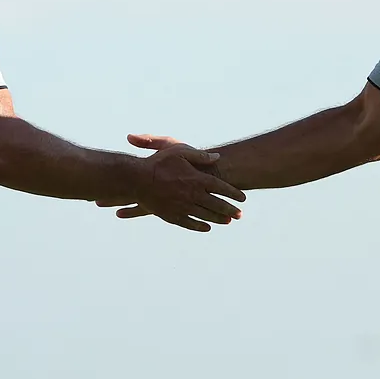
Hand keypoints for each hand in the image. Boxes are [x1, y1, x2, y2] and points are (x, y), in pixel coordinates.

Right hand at [119, 137, 243, 230]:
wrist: (137, 179)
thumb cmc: (158, 162)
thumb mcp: (179, 151)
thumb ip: (199, 155)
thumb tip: (217, 157)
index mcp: (196, 179)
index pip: (220, 187)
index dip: (233, 193)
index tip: (242, 198)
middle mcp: (192, 195)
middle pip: (216, 204)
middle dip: (230, 210)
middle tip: (240, 215)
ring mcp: (182, 206)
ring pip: (205, 215)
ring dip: (218, 219)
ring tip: (228, 222)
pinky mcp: (171, 215)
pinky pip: (189, 223)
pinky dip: (199, 226)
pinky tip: (206, 227)